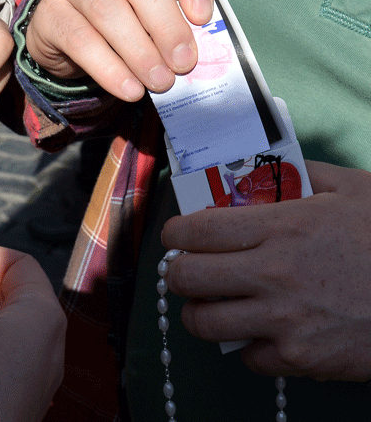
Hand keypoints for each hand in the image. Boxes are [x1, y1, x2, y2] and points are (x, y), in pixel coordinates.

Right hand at [25, 0, 213, 100]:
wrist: (64, 36)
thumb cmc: (121, 18)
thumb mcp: (150, 9)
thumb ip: (172, 19)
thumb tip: (192, 53)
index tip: (203, 17)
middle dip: (166, 25)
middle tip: (184, 63)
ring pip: (107, 9)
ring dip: (139, 51)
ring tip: (160, 82)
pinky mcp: (48, 13)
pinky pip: (80, 41)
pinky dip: (109, 69)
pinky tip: (129, 89)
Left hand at [162, 160, 370, 380]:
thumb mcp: (353, 190)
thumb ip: (301, 174)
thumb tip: (259, 170)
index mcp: (281, 227)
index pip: (194, 231)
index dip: (175, 233)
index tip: (178, 236)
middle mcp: (272, 274)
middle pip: (185, 278)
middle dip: (179, 273)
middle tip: (190, 270)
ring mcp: (284, 320)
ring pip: (203, 323)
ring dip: (202, 312)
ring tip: (216, 303)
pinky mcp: (299, 358)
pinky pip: (247, 357)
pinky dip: (248, 345)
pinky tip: (264, 329)